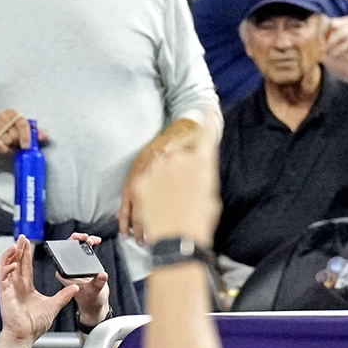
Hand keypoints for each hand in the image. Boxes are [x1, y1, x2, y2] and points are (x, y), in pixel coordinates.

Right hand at [0, 110, 45, 156]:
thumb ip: (34, 133)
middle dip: (18, 141)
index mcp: (13, 113)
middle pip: (16, 134)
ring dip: (9, 145)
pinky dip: (3, 149)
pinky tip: (3, 149)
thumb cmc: (7, 134)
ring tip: (7, 144)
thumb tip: (45, 136)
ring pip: (8, 140)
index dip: (27, 135)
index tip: (29, 145)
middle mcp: (2, 116)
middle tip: (16, 143)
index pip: (23, 124)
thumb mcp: (21, 132)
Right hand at [0, 236, 77, 342]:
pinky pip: (2, 279)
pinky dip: (6, 270)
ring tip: (15, 245)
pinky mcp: (4, 295)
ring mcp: (8, 290)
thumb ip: (64, 295)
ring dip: (9, 256)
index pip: (25, 266)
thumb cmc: (35, 324)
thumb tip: (75, 286)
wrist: (25, 335)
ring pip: (5, 268)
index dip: (25, 254)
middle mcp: (16, 287)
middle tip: (21, 237)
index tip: (27, 243)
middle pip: (15, 263)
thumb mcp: (53, 305)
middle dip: (18, 250)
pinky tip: (13, 265)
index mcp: (26, 287)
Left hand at [56, 233, 109, 330]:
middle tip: (85, 237)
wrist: (95, 303)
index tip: (77, 239)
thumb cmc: (90, 300)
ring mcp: (73, 266)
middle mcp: (66, 268)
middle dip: (76, 239)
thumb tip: (102, 275)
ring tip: (93, 239)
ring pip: (75, 247)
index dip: (68, 244)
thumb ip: (98, 283)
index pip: (62, 254)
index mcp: (64, 274)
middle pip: (68, 248)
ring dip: (83, 240)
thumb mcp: (95, 292)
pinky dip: (88, 244)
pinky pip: (82, 250)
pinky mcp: (81, 264)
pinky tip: (95, 241)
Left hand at [133, 121, 219, 246]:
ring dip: (164, 181)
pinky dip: (143, 198)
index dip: (206, 119)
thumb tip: (197, 172)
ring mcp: (155, 170)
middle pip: (179, 153)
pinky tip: (147, 211)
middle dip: (182, 166)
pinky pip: (142, 184)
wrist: (177, 240)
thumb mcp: (210, 193)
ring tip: (168, 200)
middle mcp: (178, 160)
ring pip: (160, 169)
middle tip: (186, 186)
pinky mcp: (138, 184)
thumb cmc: (201, 220)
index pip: (206, 133)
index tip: (206, 106)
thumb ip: (203, 175)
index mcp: (201, 161)